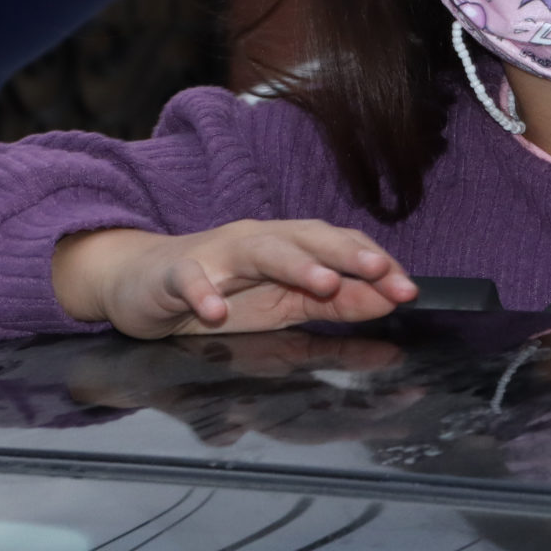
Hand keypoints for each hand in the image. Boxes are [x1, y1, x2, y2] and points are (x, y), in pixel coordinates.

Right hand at [52, 221, 418, 338]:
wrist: (141, 284)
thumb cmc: (220, 294)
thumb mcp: (283, 304)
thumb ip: (335, 305)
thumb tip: (388, 303)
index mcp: (289, 248)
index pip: (340, 246)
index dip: (376, 264)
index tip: (408, 289)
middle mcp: (258, 242)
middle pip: (308, 238)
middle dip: (348, 254)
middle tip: (380, 273)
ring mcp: (217, 254)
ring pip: (260, 249)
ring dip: (295, 265)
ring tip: (324, 284)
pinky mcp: (174, 273)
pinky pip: (189, 279)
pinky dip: (203, 293)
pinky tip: (216, 311)